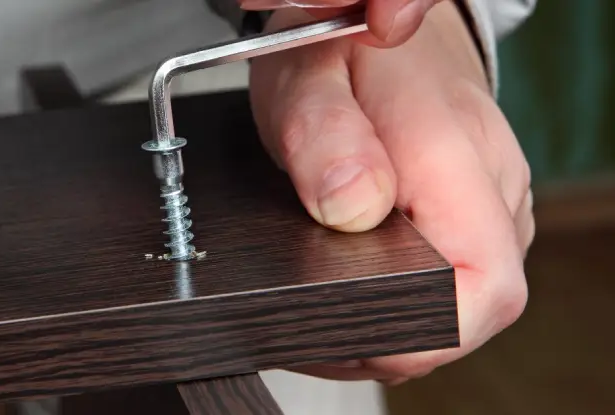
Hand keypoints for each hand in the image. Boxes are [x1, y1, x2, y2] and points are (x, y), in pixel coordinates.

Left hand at [248, 2, 532, 384]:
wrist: (378, 28)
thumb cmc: (343, 52)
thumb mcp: (307, 80)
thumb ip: (325, 138)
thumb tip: (350, 208)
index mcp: (455, 156)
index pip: (486, 286)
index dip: (426, 332)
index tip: (357, 330)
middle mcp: (492, 188)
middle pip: (473, 312)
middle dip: (397, 336)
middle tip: (321, 324)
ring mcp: (494, 206)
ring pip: (465, 302)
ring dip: (402, 320)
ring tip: (334, 306)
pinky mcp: (481, 215)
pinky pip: (457, 279)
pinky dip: (410, 295)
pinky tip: (364, 285)